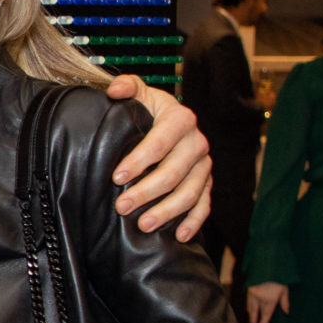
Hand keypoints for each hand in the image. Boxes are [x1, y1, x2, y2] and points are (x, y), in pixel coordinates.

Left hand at [103, 75, 212, 241]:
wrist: (168, 122)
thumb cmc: (148, 111)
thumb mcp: (139, 94)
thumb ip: (127, 87)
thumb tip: (114, 90)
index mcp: (181, 119)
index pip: (160, 142)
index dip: (139, 160)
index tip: (116, 176)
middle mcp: (197, 142)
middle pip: (174, 172)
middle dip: (146, 191)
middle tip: (122, 206)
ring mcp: (204, 165)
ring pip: (190, 192)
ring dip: (167, 211)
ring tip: (143, 224)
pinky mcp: (207, 183)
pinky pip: (205, 205)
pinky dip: (194, 221)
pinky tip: (178, 235)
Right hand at [247, 281, 289, 322]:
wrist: (268, 267)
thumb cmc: (278, 279)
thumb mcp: (284, 290)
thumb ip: (285, 302)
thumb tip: (287, 313)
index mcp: (270, 300)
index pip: (265, 315)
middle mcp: (260, 299)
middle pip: (255, 314)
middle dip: (253, 322)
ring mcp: (253, 295)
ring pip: (250, 308)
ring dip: (251, 315)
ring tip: (251, 321)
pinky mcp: (249, 290)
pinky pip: (247, 302)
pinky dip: (248, 307)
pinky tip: (249, 310)